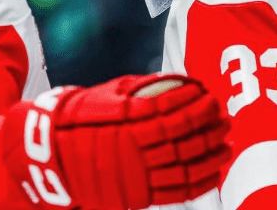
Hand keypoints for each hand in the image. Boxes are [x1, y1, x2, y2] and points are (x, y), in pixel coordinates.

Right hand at [3, 74, 230, 209]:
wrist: (50, 154)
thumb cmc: (80, 118)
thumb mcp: (107, 95)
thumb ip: (142, 89)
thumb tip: (177, 80)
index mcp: (126, 121)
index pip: (171, 112)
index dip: (195, 104)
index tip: (209, 95)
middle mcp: (132, 149)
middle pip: (182, 139)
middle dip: (209, 128)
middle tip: (225, 118)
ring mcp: (135, 175)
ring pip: (183, 168)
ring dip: (210, 156)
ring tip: (226, 145)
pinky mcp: (136, 196)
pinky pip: (175, 193)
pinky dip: (199, 183)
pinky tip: (214, 172)